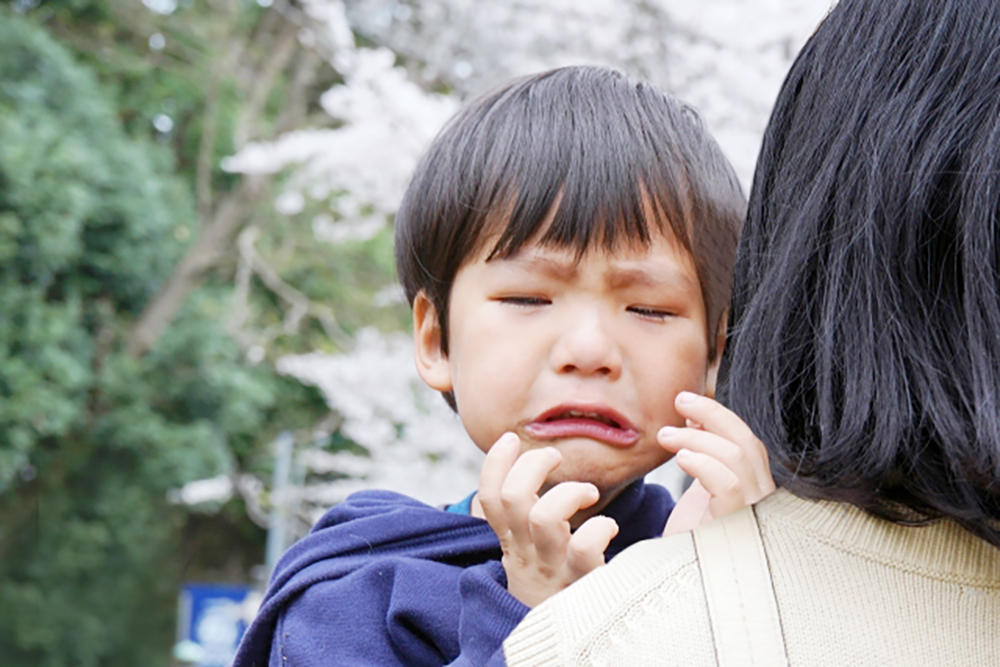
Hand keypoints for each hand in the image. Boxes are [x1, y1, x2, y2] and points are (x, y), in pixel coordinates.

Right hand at [475, 432, 619, 607]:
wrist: (561, 647)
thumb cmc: (551, 587)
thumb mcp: (527, 553)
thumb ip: (522, 519)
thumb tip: (521, 472)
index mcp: (511, 542)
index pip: (488, 497)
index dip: (494, 464)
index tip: (510, 439)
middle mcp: (526, 552)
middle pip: (514, 498)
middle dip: (534, 464)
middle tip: (555, 458)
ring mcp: (552, 566)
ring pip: (544, 516)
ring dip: (570, 492)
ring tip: (588, 493)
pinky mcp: (580, 580)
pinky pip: (585, 546)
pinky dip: (601, 527)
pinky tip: (609, 528)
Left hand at [659, 392, 774, 535]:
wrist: (680, 585)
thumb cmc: (691, 540)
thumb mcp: (697, 489)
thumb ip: (701, 455)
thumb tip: (691, 416)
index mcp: (755, 489)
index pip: (748, 443)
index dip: (720, 418)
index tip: (688, 404)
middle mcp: (763, 502)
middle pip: (748, 444)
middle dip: (713, 415)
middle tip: (679, 400)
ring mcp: (755, 516)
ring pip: (739, 459)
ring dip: (699, 438)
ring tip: (666, 436)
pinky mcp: (738, 529)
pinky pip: (729, 486)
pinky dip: (704, 465)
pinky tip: (682, 457)